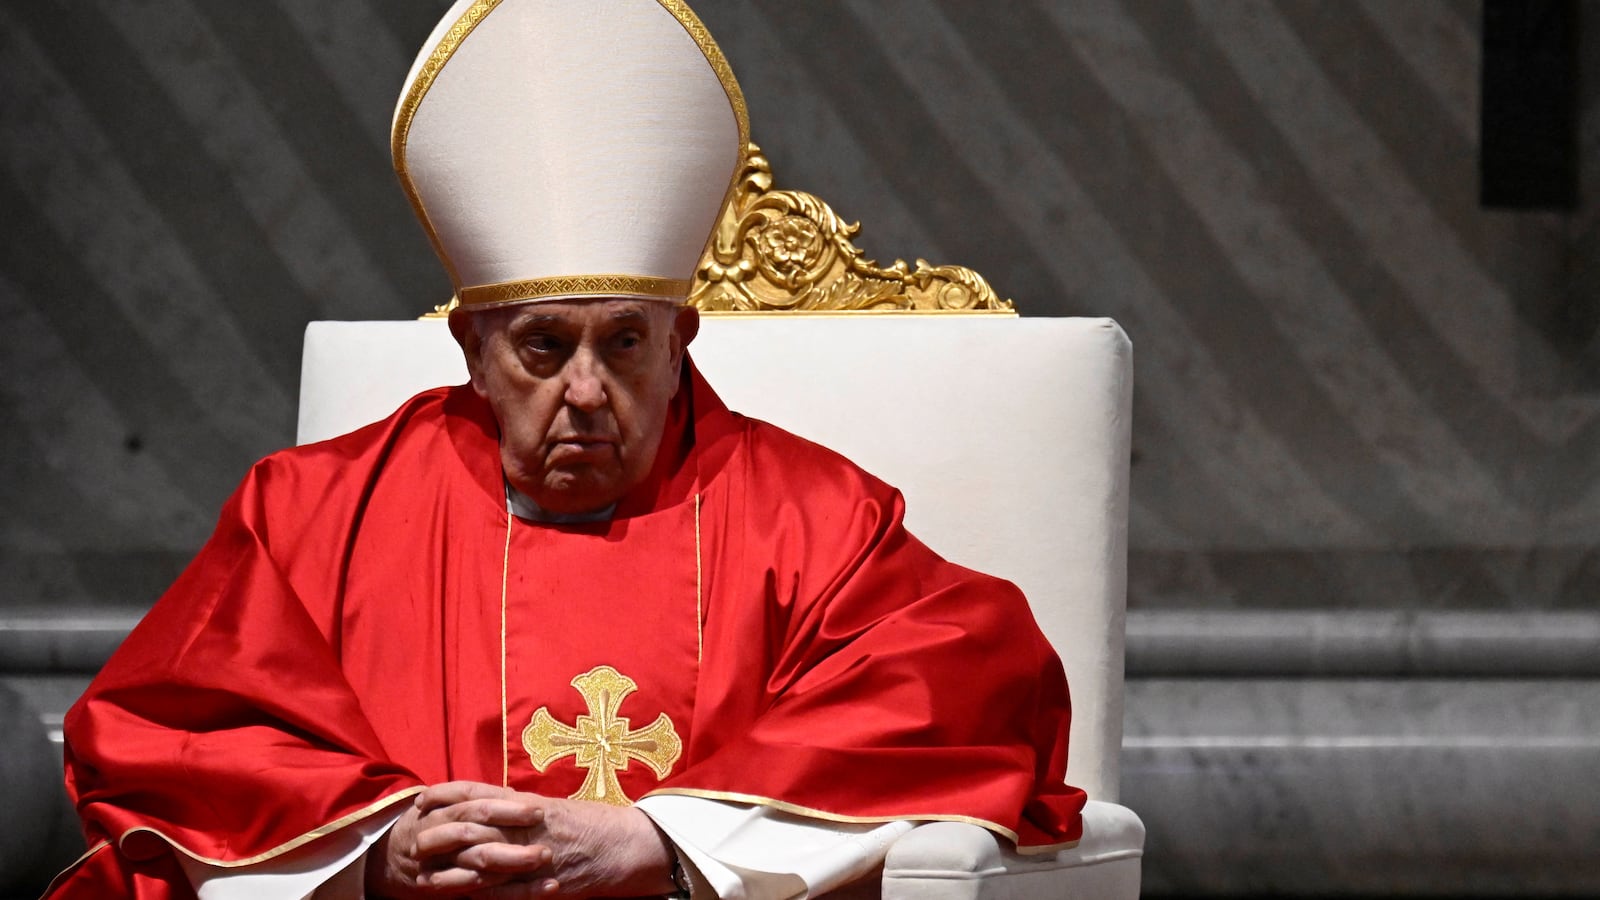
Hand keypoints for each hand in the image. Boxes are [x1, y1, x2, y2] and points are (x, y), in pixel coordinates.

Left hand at [366, 781, 674, 897]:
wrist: (635, 844)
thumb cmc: (599, 825)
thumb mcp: (560, 808)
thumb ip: (527, 809)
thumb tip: (498, 806)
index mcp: (535, 804)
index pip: (484, 794)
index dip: (450, 795)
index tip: (423, 798)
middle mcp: (535, 826)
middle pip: (479, 828)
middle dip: (445, 836)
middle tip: (414, 841)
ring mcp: (542, 855)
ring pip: (491, 861)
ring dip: (458, 869)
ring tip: (428, 874)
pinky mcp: (553, 883)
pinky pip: (514, 891)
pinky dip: (488, 895)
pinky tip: (465, 898)